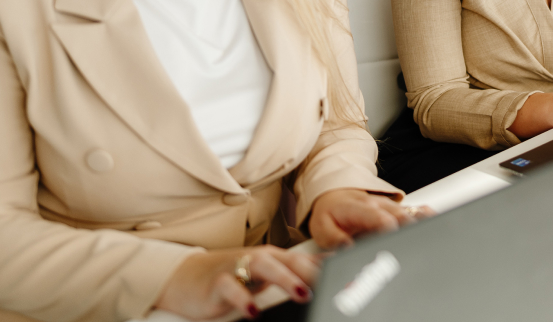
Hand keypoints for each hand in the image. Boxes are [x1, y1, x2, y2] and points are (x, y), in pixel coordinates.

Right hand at [154, 245, 319, 319]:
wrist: (187, 277)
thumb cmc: (234, 277)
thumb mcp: (268, 276)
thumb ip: (295, 275)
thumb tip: (327, 273)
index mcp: (276, 258)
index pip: (306, 259)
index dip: (328, 267)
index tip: (349, 276)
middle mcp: (260, 258)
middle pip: (290, 258)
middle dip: (313, 270)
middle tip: (331, 285)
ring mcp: (239, 267)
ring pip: (265, 265)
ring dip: (286, 278)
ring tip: (303, 293)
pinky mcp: (218, 282)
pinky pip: (231, 287)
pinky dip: (243, 298)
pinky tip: (253, 311)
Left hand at [308, 189, 431, 249]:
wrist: (334, 193)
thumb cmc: (330, 212)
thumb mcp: (322, 228)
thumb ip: (334, 240)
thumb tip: (347, 249)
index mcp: (360, 209)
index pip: (377, 217)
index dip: (387, 226)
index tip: (393, 234)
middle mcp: (379, 205)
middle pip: (400, 215)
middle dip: (409, 227)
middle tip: (417, 240)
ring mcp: (390, 206)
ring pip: (410, 211)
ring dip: (421, 220)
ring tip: (433, 227)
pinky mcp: (397, 209)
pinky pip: (415, 210)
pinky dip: (425, 215)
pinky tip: (434, 218)